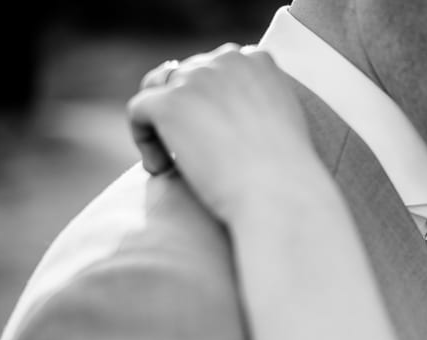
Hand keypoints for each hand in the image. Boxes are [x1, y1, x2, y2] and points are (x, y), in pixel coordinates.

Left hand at [128, 44, 316, 223]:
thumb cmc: (286, 175)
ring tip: (172, 163)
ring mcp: (196, 78)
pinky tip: (161, 169)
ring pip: (157, 90)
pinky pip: (139, 111)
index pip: (215, 68)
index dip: (207, 102)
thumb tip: (222, 111)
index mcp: (257, 60)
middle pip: (184, 77)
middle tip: (194, 155)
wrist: (280, 194)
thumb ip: (257, 104)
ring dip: (160, 123)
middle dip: (184, 114)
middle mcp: (226, 59)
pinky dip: (144, 140)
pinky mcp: (170, 103)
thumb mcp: (283, 124)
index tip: (215, 138)